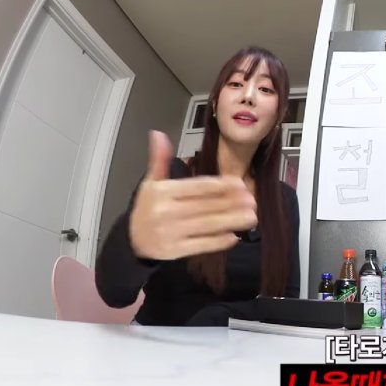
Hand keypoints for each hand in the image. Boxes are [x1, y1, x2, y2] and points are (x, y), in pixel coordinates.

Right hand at [128, 131, 257, 259]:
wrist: (133, 240)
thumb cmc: (149, 207)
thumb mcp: (151, 182)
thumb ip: (159, 160)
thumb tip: (158, 134)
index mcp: (162, 192)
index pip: (196, 187)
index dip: (220, 186)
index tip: (241, 184)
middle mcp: (166, 212)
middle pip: (205, 206)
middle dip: (231, 203)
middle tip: (253, 200)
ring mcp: (171, 233)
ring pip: (206, 225)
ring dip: (231, 221)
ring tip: (251, 217)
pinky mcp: (175, 251)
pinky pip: (201, 245)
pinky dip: (218, 241)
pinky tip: (234, 236)